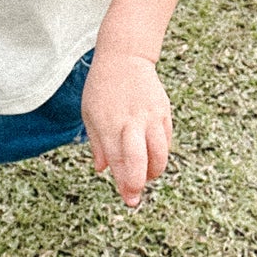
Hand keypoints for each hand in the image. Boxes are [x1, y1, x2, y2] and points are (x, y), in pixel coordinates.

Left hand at [81, 49, 172, 208]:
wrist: (125, 58)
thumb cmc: (102, 88)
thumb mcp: (89, 113)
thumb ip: (97, 143)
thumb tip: (102, 170)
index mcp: (109, 123)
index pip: (118, 160)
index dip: (124, 183)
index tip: (127, 199)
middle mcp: (131, 122)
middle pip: (140, 160)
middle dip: (138, 183)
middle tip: (135, 198)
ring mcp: (150, 116)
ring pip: (160, 153)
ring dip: (154, 171)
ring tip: (146, 175)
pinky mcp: (164, 112)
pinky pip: (167, 141)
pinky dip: (161, 153)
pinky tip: (152, 157)